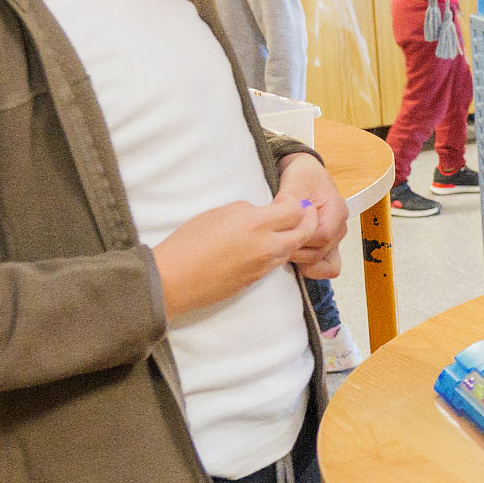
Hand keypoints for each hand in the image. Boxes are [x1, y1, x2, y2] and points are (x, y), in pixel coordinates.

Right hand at [153, 197, 319, 319]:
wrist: (174, 279)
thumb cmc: (189, 242)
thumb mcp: (220, 213)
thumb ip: (248, 210)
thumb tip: (263, 214)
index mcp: (256, 223)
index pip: (296, 211)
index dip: (300, 205)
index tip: (299, 202)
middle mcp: (266, 246)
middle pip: (304, 233)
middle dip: (309, 222)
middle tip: (306, 214)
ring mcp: (263, 266)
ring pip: (292, 250)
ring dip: (295, 239)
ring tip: (289, 229)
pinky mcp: (256, 280)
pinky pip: (276, 264)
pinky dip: (279, 253)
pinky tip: (269, 247)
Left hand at [276, 153, 348, 278]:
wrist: (307, 176)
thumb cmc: (304, 177)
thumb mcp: (295, 181)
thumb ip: (288, 199)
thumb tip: (279, 212)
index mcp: (337, 211)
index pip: (322, 236)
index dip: (301, 240)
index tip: (282, 235)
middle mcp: (340, 228)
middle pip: (320, 253)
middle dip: (296, 251)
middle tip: (276, 242)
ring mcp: (335, 240)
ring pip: (323, 264)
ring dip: (301, 261)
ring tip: (284, 248)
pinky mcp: (327, 247)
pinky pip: (325, 268)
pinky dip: (310, 268)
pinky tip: (294, 257)